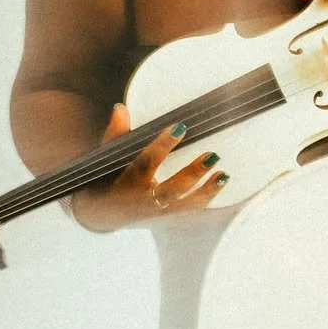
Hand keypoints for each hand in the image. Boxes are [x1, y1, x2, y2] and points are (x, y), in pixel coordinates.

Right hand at [70, 103, 227, 231]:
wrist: (104, 215)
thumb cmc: (109, 178)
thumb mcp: (107, 157)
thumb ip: (116, 133)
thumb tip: (121, 108)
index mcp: (126, 183)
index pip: (145, 163)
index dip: (162, 145)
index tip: (181, 126)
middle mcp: (143, 202)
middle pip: (170, 191)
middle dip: (191, 174)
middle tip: (213, 155)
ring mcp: (157, 214)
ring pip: (184, 206)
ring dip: (206, 191)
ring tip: (224, 174)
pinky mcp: (168, 220)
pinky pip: (191, 214)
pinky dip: (208, 202)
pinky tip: (222, 184)